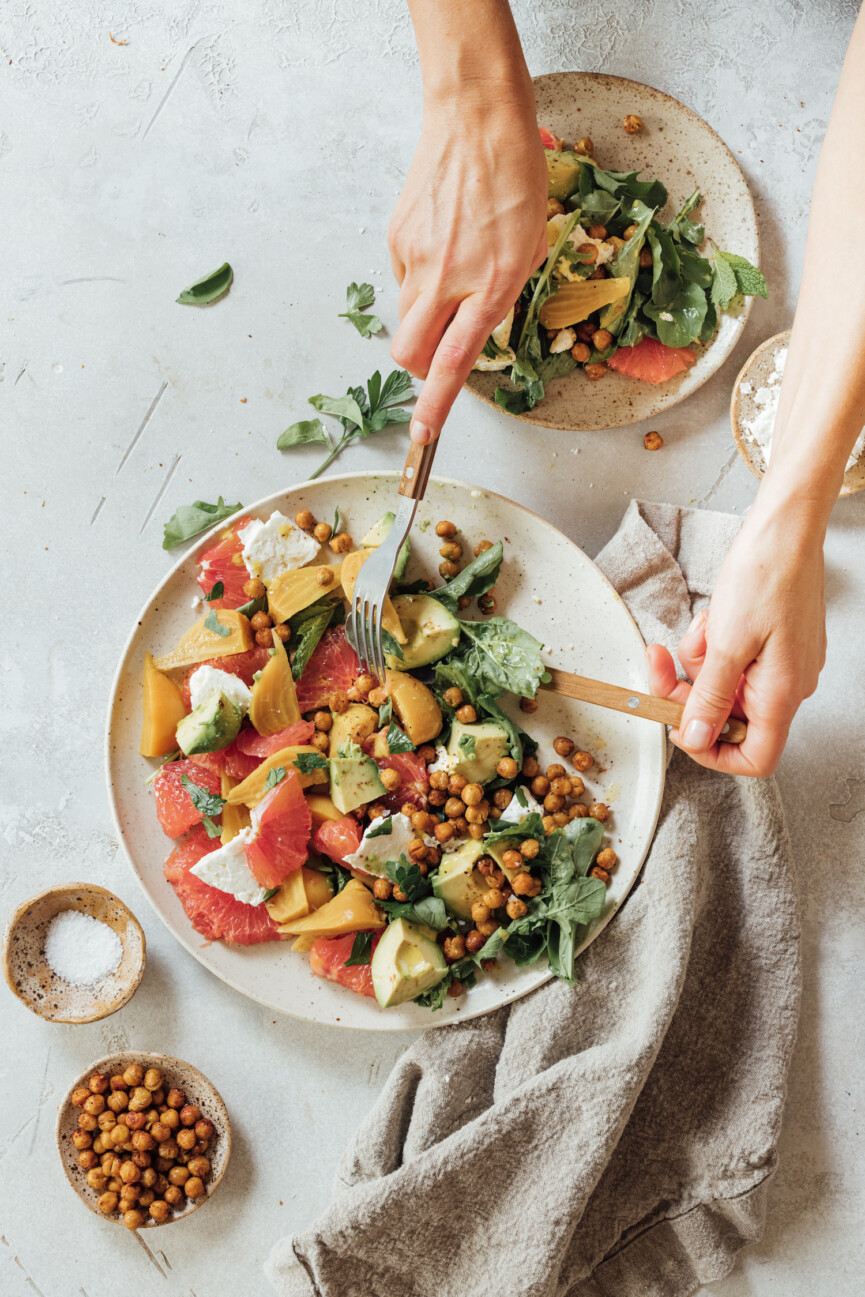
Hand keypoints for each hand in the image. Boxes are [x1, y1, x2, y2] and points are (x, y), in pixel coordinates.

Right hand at [389, 85, 547, 443]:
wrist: (477, 117)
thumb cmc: (516, 176)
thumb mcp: (530, 245)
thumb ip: (503, 294)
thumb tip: (480, 324)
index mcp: (493, 283)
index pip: (453, 360)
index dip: (436, 406)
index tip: (423, 437)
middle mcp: (450, 278)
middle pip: (410, 353)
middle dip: (419, 371)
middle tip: (435, 360)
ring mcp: (417, 258)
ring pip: (406, 319)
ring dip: (424, 322)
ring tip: (452, 282)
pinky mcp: (397, 238)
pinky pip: (403, 280)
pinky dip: (420, 281)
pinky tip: (442, 246)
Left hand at [646, 497, 826, 775]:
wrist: (786, 530)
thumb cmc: (766, 576)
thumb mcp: (727, 644)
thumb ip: (710, 698)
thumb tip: (696, 739)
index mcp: (781, 695)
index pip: (753, 757)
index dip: (712, 752)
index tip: (680, 729)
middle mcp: (786, 686)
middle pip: (727, 716)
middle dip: (689, 691)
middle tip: (660, 663)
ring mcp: (780, 665)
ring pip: (724, 684)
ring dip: (699, 659)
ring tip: (704, 625)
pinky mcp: (772, 643)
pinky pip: (732, 659)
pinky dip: (714, 643)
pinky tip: (716, 616)